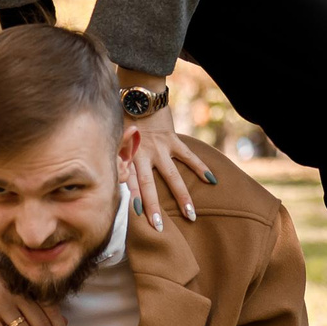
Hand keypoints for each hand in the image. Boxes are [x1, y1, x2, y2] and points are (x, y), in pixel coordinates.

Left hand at [121, 88, 214, 230]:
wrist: (138, 97)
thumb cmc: (124, 122)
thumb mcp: (115, 140)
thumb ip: (118, 159)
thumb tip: (116, 180)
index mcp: (127, 157)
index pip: (128, 183)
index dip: (132, 200)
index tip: (137, 218)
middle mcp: (143, 154)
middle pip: (148, 185)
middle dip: (153, 207)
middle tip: (158, 228)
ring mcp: (160, 148)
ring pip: (171, 176)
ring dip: (181, 196)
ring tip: (191, 214)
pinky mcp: (172, 139)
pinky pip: (187, 155)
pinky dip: (199, 167)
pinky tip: (211, 180)